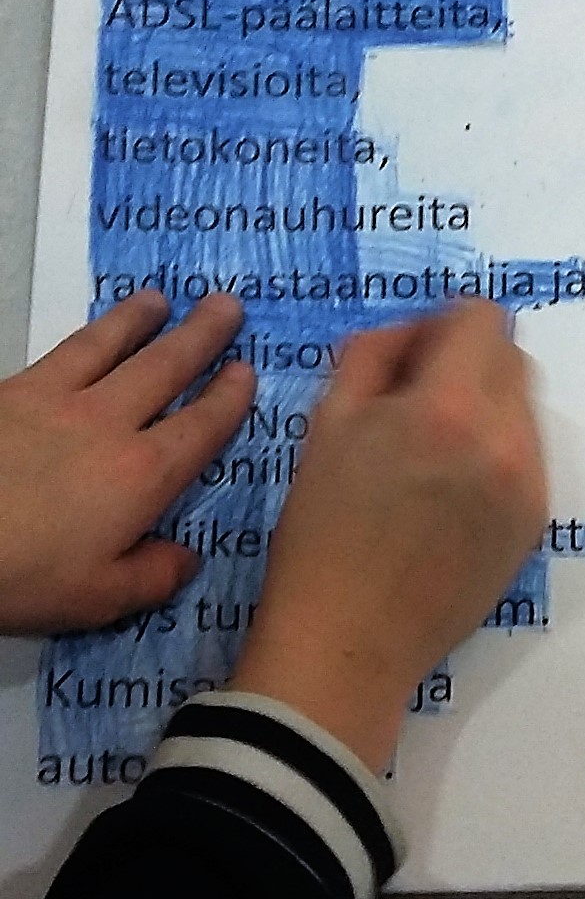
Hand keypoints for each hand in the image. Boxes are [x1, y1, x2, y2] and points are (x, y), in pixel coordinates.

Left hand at [0, 290, 254, 633]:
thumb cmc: (21, 575)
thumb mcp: (96, 599)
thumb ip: (150, 576)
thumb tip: (186, 557)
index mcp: (142, 475)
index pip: (200, 428)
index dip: (228, 398)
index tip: (247, 370)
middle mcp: (108, 423)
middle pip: (165, 368)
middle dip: (200, 336)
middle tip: (226, 304)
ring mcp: (55, 399)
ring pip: (108, 345)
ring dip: (138, 320)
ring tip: (158, 299)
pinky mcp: (10, 391)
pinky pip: (59, 352)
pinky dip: (85, 335)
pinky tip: (86, 335)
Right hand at [230, 303, 548, 769]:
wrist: (348, 643)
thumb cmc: (320, 534)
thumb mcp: (327, 424)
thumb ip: (374, 356)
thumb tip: (415, 333)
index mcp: (450, 407)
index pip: (483, 317)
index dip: (441, 325)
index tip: (410, 357)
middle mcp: (506, 441)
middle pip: (512, 358)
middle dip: (467, 362)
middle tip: (413, 404)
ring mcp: (529, 487)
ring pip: (524, 409)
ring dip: (485, 409)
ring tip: (428, 456)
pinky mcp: (534, 526)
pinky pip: (528, 460)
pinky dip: (495, 456)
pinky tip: (447, 494)